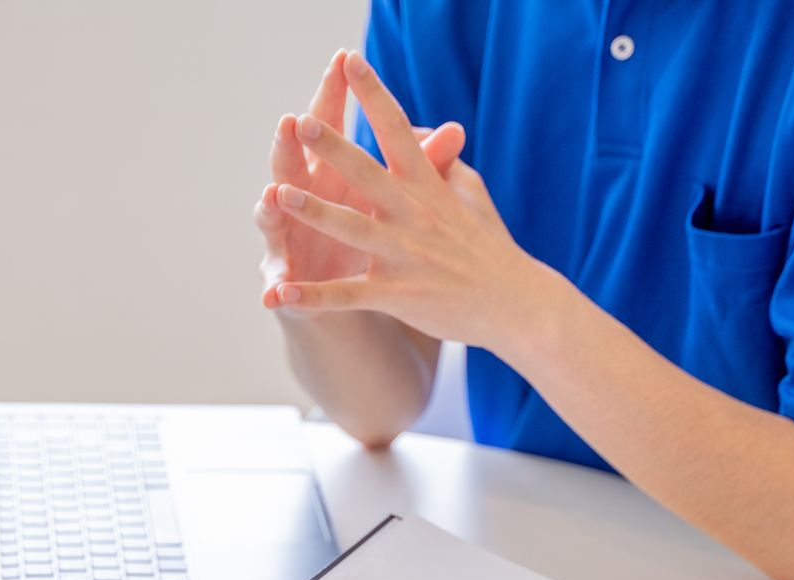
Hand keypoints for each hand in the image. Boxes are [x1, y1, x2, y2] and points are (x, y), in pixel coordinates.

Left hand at [262, 51, 540, 350]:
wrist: (515, 304)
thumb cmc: (487, 244)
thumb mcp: (469, 191)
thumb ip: (441, 160)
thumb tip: (424, 129)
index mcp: (427, 185)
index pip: (397, 130)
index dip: (374, 94)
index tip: (350, 60)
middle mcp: (413, 214)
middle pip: (367, 174)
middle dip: (333, 148)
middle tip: (302, 121)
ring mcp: (404, 254)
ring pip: (352, 229)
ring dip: (315, 212)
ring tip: (280, 194)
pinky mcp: (396, 294)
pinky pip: (346, 295)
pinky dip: (313, 297)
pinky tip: (279, 296)